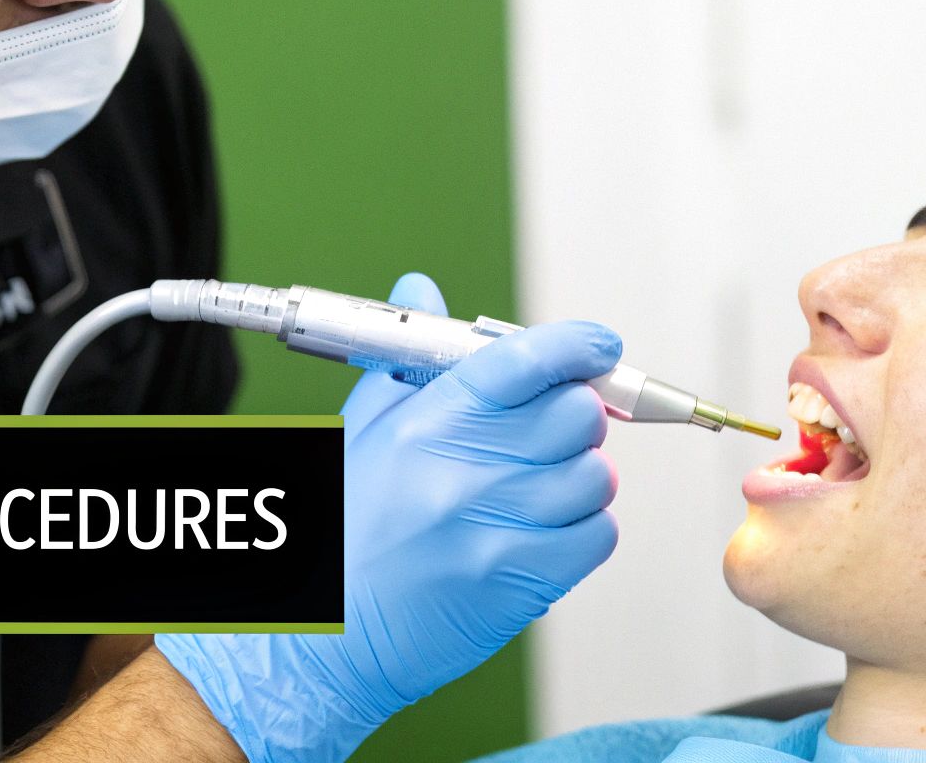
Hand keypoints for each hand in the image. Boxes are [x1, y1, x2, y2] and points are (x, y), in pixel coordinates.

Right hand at [158, 274, 620, 762]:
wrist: (326, 636)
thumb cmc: (344, 531)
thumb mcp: (363, 430)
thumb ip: (408, 360)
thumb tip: (421, 289)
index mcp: (426, 424)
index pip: (524, 360)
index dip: (578, 344)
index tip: (597, 344)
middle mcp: (465, 473)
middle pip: (578, 413)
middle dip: (574, 413)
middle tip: (547, 427)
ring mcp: (497, 531)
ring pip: (596, 476)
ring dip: (578, 476)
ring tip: (533, 487)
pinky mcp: (522, 584)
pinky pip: (599, 536)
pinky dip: (583, 529)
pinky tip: (540, 529)